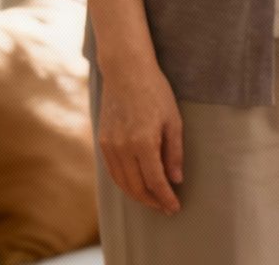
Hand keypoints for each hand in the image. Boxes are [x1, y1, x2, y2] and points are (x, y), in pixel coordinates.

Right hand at [96, 56, 184, 214]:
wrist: (126, 71)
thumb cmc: (155, 92)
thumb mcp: (173, 120)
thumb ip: (174, 153)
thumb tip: (176, 180)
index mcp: (144, 142)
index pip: (155, 181)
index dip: (165, 198)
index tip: (175, 208)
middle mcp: (123, 148)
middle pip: (136, 187)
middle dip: (152, 201)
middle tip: (166, 208)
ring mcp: (109, 146)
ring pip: (122, 183)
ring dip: (138, 196)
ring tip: (153, 200)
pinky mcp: (102, 142)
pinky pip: (113, 172)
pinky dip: (124, 183)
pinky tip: (136, 186)